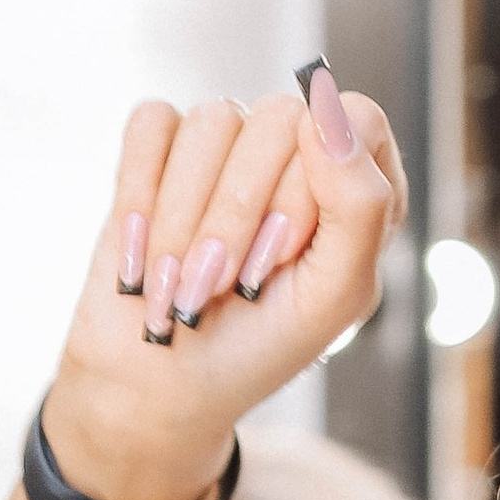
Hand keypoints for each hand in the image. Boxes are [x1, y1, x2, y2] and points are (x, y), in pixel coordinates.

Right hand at [42, 73, 407, 499]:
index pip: (355, 121)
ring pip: (211, 120)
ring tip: (176, 281)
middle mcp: (298, 152)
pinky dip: (140, 190)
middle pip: (277, 118)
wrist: (160, 384)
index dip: (311, 185)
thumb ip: (360, 205)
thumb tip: (328, 114)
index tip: (281, 255)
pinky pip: (152, 121)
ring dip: (184, 215)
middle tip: (216, 286)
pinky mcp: (162, 150)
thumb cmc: (261, 346)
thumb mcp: (334, 297)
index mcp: (360, 182)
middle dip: (237, 214)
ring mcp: (229, 146)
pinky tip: (140, 248)